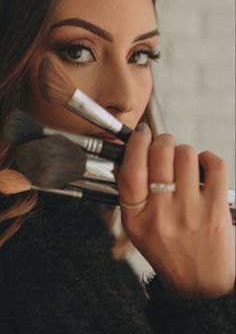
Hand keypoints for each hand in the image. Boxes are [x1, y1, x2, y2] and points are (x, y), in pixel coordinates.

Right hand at [117, 123, 234, 297]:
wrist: (197, 284)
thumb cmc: (166, 252)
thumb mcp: (136, 228)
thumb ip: (132, 194)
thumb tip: (134, 154)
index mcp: (136, 218)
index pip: (130, 168)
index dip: (136, 143)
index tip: (142, 134)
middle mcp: (160, 213)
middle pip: (159, 154)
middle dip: (162, 140)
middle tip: (164, 145)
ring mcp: (189, 211)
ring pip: (185, 154)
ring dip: (184, 151)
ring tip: (184, 162)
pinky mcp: (215, 210)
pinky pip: (213, 165)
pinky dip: (207, 158)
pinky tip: (202, 166)